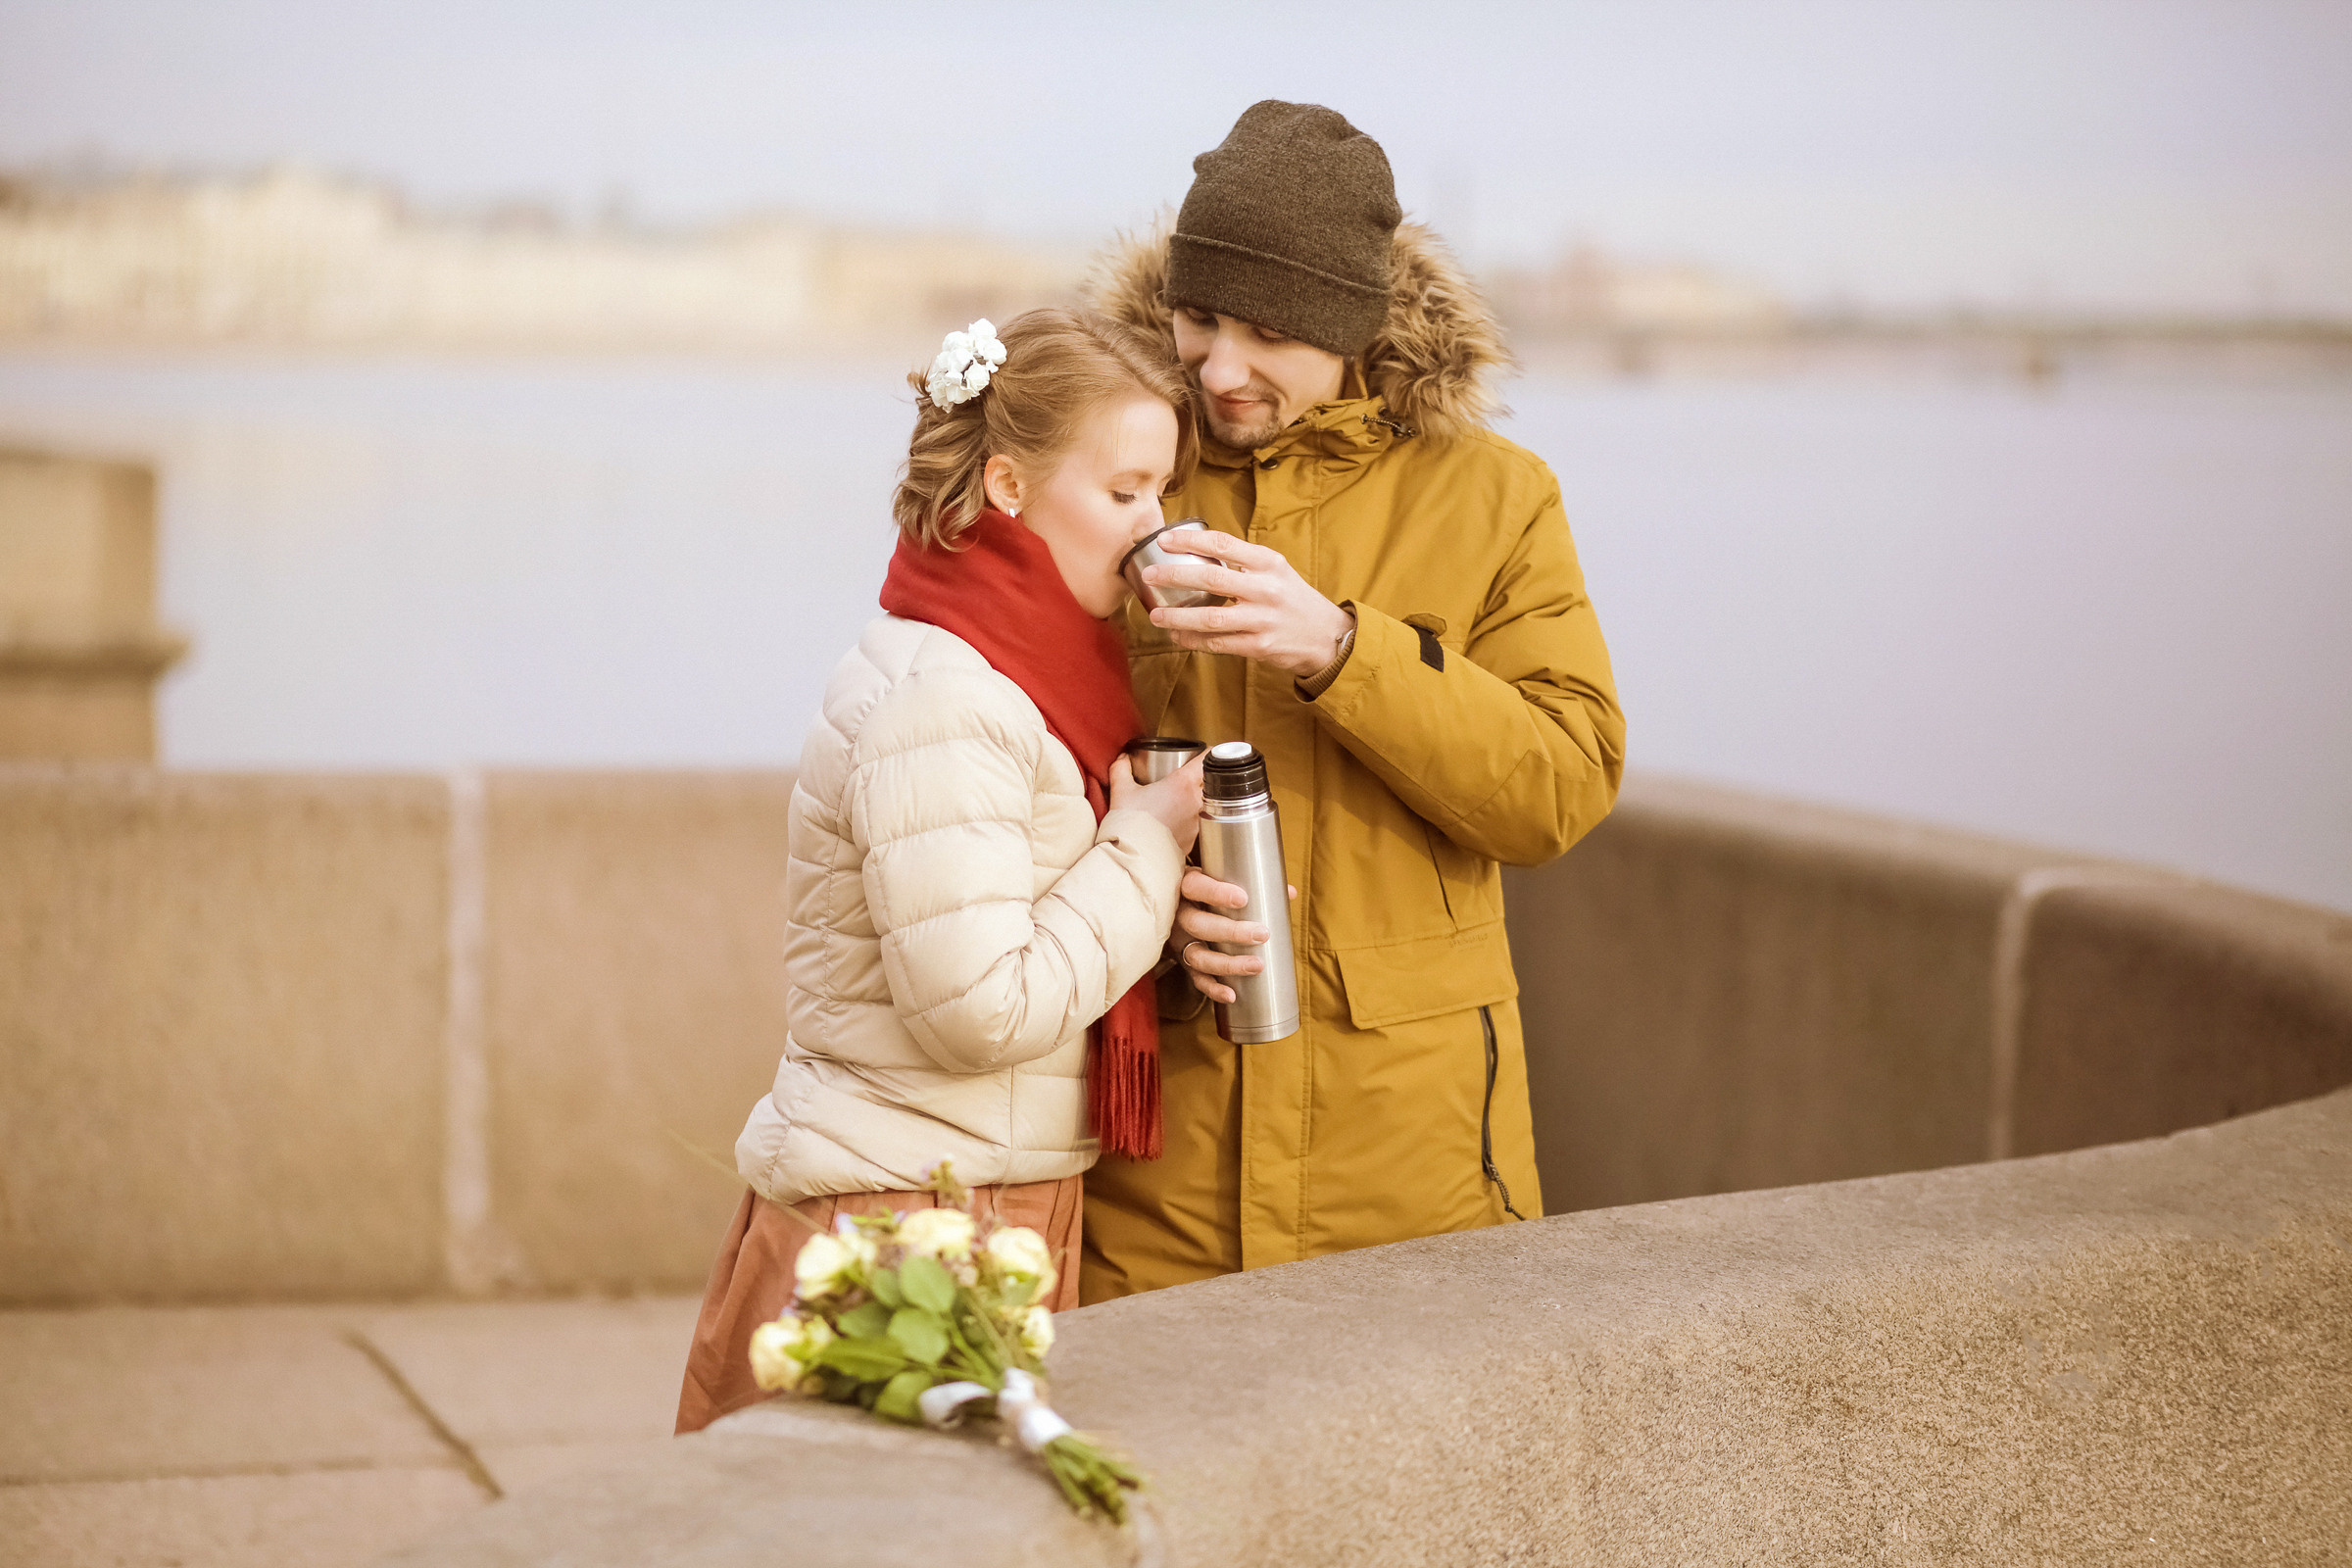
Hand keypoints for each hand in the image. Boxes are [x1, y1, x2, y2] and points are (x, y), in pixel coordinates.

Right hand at [1107, 754, 1201, 855]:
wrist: (1132, 858)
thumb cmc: (1129, 823)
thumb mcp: (1121, 791)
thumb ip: (1121, 769)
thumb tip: (1123, 758)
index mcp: (1182, 784)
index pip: (1208, 759)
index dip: (1210, 752)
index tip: (1205, 753)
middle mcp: (1195, 802)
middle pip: (1209, 782)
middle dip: (1201, 778)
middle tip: (1188, 778)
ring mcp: (1197, 823)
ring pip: (1203, 804)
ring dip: (1193, 801)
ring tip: (1176, 803)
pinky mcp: (1193, 841)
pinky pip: (1195, 825)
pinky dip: (1186, 822)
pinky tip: (1171, 824)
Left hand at [1142, 529, 1353, 679]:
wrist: (1326, 635)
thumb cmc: (1293, 599)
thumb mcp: (1276, 571)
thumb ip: (1243, 563)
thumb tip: (1197, 553)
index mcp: (1268, 563)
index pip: (1223, 544)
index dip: (1190, 540)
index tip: (1165, 540)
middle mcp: (1266, 589)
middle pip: (1212, 579)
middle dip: (1175, 576)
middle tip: (1149, 576)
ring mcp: (1262, 619)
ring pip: (1211, 618)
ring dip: (1178, 617)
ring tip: (1155, 616)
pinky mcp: (1259, 646)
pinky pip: (1218, 644)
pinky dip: (1193, 640)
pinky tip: (1177, 636)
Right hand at [1172, 868, 1299, 1004]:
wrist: (1178, 903)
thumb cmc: (1206, 888)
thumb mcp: (1219, 878)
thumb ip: (1252, 883)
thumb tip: (1289, 892)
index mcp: (1186, 886)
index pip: (1196, 887)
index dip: (1216, 894)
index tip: (1243, 899)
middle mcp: (1178, 915)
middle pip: (1198, 925)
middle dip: (1230, 932)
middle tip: (1262, 934)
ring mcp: (1179, 940)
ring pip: (1197, 956)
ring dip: (1227, 964)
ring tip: (1256, 965)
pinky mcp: (1184, 961)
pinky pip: (1196, 978)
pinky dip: (1213, 988)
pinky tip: (1231, 995)